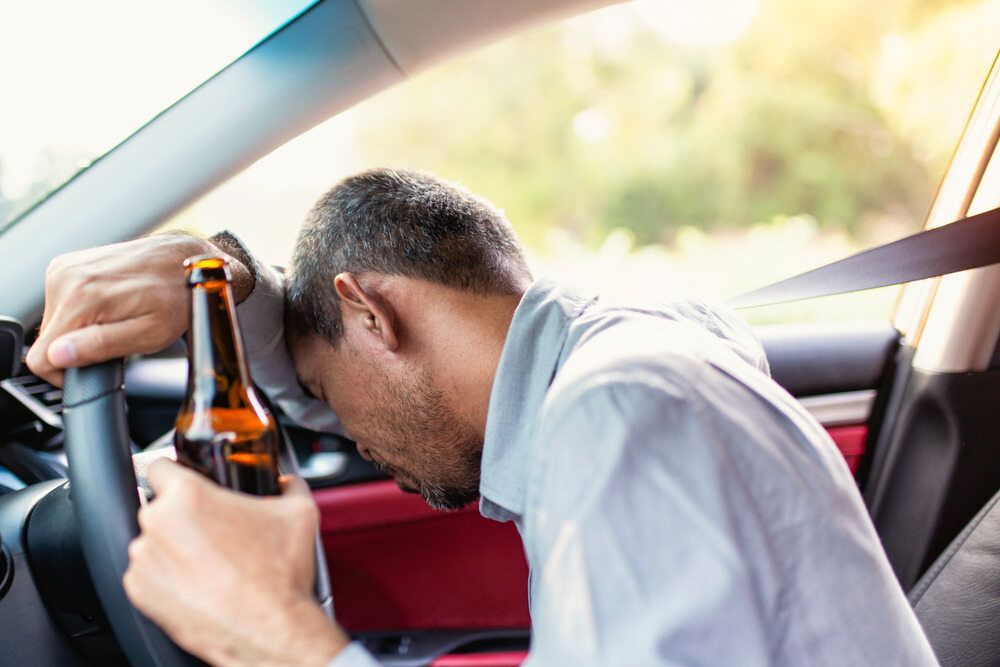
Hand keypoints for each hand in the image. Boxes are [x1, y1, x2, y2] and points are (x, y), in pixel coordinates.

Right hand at [25, 233, 252, 385]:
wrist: (186, 259)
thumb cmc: (177, 297)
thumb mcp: (150, 333)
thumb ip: (101, 345)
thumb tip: (58, 355)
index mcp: (80, 297)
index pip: (40, 357)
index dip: (63, 374)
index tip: (92, 370)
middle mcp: (65, 278)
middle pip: (48, 340)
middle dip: (78, 347)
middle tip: (118, 337)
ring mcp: (65, 267)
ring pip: (54, 322)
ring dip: (81, 329)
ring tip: (118, 318)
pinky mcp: (68, 264)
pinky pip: (61, 303)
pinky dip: (82, 311)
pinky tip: (111, 305)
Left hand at [124, 460, 348, 666]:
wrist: (271, 630)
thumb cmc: (279, 575)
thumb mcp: (299, 513)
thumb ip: (290, 485)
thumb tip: (288, 482)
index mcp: (188, 496)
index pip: (159, 464)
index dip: (176, 471)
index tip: (185, 481)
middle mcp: (158, 525)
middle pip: (160, 505)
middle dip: (184, 514)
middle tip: (214, 529)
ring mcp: (144, 561)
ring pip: (154, 540)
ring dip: (175, 545)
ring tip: (210, 561)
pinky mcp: (140, 593)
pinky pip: (148, 573)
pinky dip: (168, 576)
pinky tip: (200, 581)